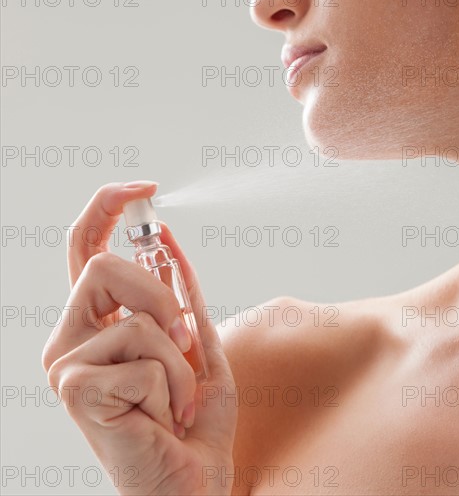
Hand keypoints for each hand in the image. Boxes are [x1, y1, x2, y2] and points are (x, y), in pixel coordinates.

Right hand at [42, 182, 237, 495]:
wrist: (191, 481)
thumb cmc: (191, 418)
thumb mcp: (196, 343)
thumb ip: (180, 293)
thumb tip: (167, 239)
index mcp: (95, 326)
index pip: (83, 251)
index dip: (104, 209)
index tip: (142, 188)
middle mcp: (70, 340)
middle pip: (104, 266)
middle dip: (162, 299)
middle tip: (182, 342)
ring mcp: (66, 365)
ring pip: (138, 318)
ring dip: (179, 361)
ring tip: (174, 399)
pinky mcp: (75, 391)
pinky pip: (144, 358)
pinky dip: (173, 387)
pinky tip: (162, 417)